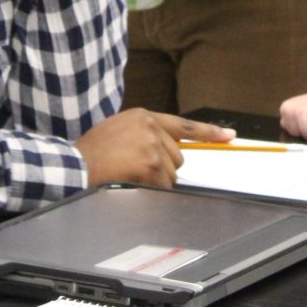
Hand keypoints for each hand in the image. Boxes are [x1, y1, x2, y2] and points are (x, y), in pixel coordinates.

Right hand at [75, 109, 234, 187]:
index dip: (209, 133)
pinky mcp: (151, 163)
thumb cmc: (93, 152)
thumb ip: (145, 133)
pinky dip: (152, 190)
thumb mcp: (119, 129)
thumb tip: (169, 151)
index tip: (230, 136)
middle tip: (135, 168)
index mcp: (144, 116)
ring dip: (156, 180)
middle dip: (162, 168)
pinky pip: (164, 186)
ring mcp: (153, 145)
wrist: (76, 164)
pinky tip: (131, 181)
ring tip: (129, 173)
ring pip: (172, 174)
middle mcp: (151, 127)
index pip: (184, 125)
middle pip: (177, 156)